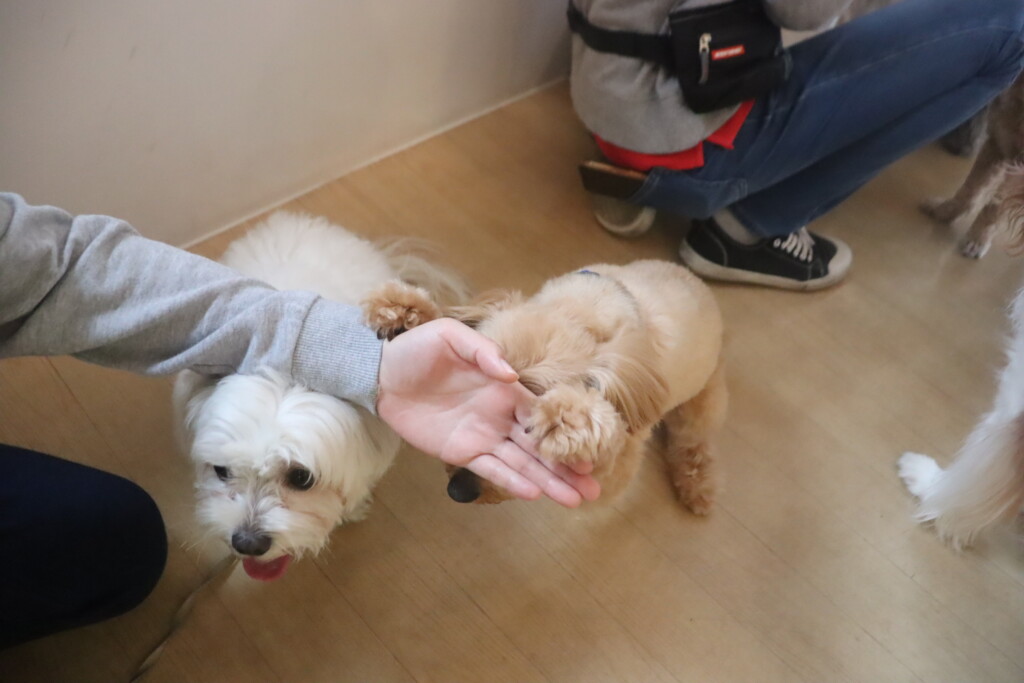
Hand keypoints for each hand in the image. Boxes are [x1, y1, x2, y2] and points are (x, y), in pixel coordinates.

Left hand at [376, 318, 600, 506]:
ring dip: (547, 482)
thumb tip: (511, 375)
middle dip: (566, 468)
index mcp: (505, 388)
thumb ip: (483, 352)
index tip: (587, 450)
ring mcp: (483, 436)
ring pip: (522, 463)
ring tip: (574, 501)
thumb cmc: (418, 349)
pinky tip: (533, 494)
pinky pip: (491, 469)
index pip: (541, 415)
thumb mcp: (450, 336)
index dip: (564, 433)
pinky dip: (511, 481)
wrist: (381, 373)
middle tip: (593, 489)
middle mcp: (501, 415)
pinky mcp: (461, 451)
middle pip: (540, 446)